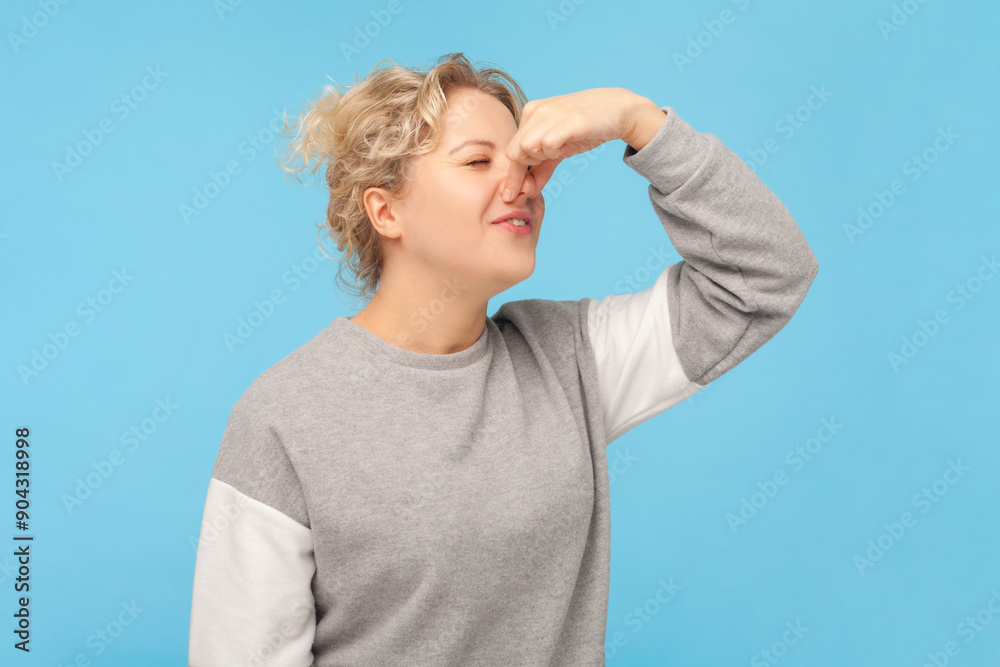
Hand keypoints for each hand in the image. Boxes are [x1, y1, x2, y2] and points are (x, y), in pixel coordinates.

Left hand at [501, 87, 653, 201]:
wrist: (617, 111)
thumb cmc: (586, 130)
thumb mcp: (559, 150)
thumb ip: (542, 167)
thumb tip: (527, 191)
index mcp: (530, 114)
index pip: (510, 150)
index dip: (513, 176)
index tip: (512, 195)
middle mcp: (536, 111)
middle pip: (513, 152)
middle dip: (522, 173)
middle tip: (538, 178)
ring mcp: (550, 113)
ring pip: (525, 147)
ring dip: (539, 159)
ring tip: (557, 153)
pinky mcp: (566, 120)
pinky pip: (547, 144)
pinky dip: (553, 152)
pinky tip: (566, 147)